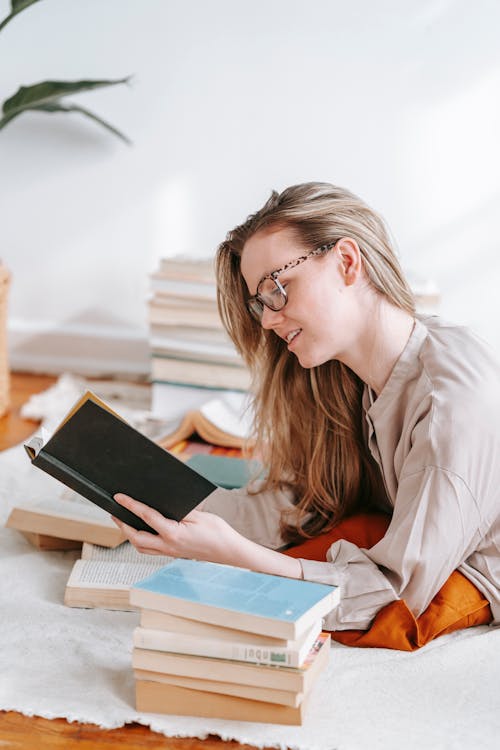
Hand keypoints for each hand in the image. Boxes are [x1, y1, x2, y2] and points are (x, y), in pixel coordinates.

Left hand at [111, 492, 302, 578]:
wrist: (229, 552)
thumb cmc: (218, 532)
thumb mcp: (199, 515)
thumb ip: (179, 510)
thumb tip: (162, 504)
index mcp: (174, 533)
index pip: (146, 516)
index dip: (131, 505)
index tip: (119, 497)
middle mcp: (168, 546)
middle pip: (136, 537)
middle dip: (123, 524)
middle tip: (114, 512)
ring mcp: (170, 552)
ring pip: (141, 547)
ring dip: (129, 535)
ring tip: (123, 522)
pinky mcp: (174, 554)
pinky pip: (151, 549)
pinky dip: (141, 541)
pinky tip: (142, 532)